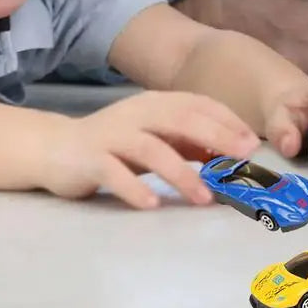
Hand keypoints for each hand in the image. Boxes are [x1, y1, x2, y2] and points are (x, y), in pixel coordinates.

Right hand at [40, 91, 259, 208]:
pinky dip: (135, 188)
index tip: (252, 143)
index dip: (227, 121)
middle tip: (241, 160)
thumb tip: (231, 153)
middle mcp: (137, 113)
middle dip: (215, 138)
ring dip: (181, 173)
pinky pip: (114, 173)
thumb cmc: (117, 144)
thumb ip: (190, 142)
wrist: (56, 148)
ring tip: (203, 197)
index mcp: (156, 103)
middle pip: (181, 120)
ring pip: (151, 149)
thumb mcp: (158, 138)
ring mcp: (113, 135)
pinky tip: (153, 204)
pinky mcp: (91, 159)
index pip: (198, 104)